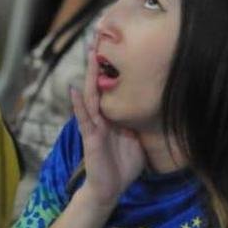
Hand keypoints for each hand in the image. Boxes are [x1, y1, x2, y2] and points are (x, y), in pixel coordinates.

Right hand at [69, 36, 144, 207]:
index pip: (110, 87)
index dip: (110, 68)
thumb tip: (152, 108)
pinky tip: (74, 90)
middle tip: (98, 38)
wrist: (110, 189)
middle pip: (98, 85)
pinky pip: (84, 118)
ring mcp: (94, 126)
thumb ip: (139, 123)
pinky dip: (79, 104)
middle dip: (98, 63)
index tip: (113, 46)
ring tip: (90, 54)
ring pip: (90, 95)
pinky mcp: (90, 138)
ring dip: (90, 75)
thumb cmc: (123, 165)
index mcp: (112, 116)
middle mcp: (101, 117)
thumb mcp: (137, 139)